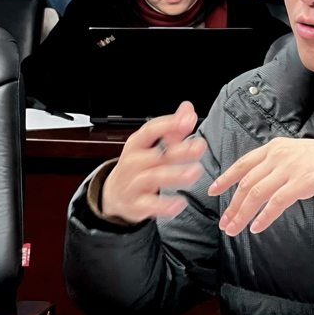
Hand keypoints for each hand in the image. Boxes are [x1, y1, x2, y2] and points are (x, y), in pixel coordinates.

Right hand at [101, 101, 206, 223]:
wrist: (114, 194)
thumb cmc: (138, 166)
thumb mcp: (151, 146)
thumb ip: (173, 129)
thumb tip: (188, 109)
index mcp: (136, 145)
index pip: (149, 130)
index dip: (168, 124)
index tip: (188, 120)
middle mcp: (133, 163)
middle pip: (155, 155)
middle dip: (178, 151)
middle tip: (199, 147)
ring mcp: (133, 184)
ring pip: (153, 178)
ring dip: (174, 175)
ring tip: (194, 172)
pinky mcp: (136, 204)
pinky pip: (149, 205)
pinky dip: (164, 205)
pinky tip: (179, 203)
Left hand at [209, 137, 313, 234]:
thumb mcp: (295, 154)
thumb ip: (275, 164)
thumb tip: (256, 183)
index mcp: (274, 148)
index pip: (242, 164)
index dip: (225, 178)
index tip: (212, 191)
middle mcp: (278, 156)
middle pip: (246, 183)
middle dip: (232, 205)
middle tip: (224, 222)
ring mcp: (290, 169)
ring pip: (256, 194)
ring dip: (242, 214)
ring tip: (235, 229)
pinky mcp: (302, 183)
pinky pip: (276, 203)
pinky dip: (264, 217)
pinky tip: (257, 227)